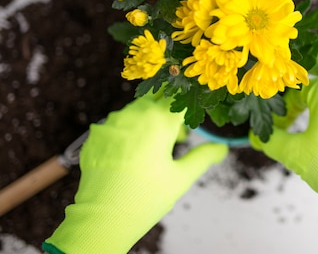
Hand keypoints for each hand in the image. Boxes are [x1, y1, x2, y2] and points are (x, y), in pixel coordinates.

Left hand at [43, 93, 227, 253]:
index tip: (194, 116)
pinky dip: (129, 130)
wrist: (101, 219)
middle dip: (169, 110)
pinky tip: (133, 155)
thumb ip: (204, 157)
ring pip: (136, 108)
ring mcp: (110, 123)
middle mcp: (133, 114)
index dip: (190, 104)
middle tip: (177, 136)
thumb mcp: (181, 178)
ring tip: (156, 148)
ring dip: (150, 119)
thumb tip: (222, 148)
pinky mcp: (95, 135)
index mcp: (158, 121)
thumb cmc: (145, 198)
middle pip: (157, 97)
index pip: (179, 97)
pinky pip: (117, 123)